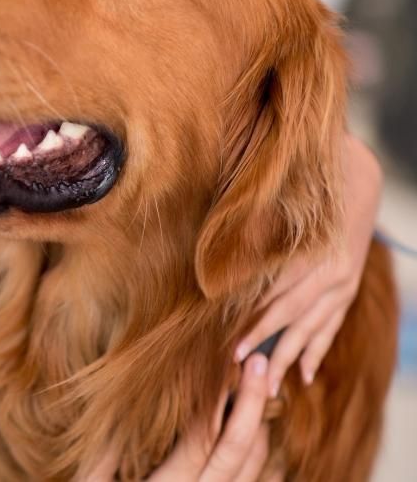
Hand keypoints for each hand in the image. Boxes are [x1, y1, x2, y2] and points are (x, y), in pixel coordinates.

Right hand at [83, 354, 273, 481]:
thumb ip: (106, 454)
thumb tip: (120, 410)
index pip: (198, 437)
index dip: (213, 397)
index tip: (220, 363)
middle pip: (237, 449)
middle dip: (251, 402)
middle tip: (255, 362)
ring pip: (258, 470)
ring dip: (263, 429)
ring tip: (259, 393)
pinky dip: (268, 463)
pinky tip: (262, 439)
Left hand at [235, 134, 381, 394]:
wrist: (356, 182)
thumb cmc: (305, 191)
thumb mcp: (276, 207)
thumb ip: (250, 232)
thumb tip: (212, 256)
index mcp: (312, 256)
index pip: (277, 298)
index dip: (253, 323)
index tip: (229, 345)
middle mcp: (332, 276)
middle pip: (293, 318)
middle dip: (266, 345)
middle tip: (238, 369)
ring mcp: (343, 286)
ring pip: (313, 330)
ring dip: (290, 358)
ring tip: (270, 387)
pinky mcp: (347, 291)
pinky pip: (331, 328)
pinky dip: (316, 352)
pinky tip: (304, 377)